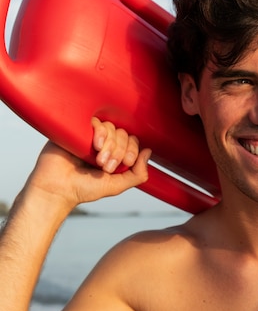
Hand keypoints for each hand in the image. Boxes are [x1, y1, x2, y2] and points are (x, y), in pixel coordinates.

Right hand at [24, 119, 151, 211]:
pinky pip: (97, 122)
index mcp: (114, 154)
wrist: (57, 188)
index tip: (124, 164)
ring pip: (112, 128)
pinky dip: (100, 133)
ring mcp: (90, 135)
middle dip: (119, 152)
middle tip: (106, 167)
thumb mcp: (117, 185)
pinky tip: (95, 145)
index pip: (132, 142)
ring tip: (98, 160)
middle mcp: (103, 143)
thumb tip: (149, 152)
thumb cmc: (84, 188)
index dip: (132, 151)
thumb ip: (137, 174)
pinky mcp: (78, 129)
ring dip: (110, 145)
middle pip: (123, 134)